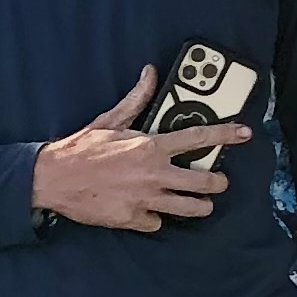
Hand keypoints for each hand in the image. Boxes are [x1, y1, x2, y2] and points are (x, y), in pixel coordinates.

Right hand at [31, 68, 251, 232]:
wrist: (52, 179)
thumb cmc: (79, 149)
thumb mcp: (109, 120)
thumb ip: (136, 100)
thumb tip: (149, 73)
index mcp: (151, 146)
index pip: (198, 138)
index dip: (226, 135)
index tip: (244, 134)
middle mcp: (154, 173)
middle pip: (205, 181)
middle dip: (217, 183)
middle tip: (217, 182)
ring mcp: (146, 198)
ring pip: (191, 208)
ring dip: (200, 206)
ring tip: (200, 204)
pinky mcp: (133, 219)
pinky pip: (158, 223)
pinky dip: (156, 219)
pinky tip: (151, 213)